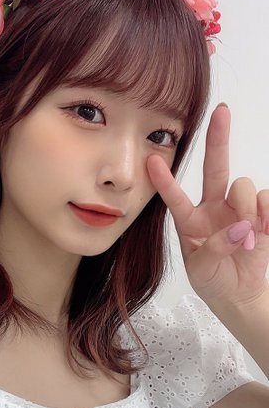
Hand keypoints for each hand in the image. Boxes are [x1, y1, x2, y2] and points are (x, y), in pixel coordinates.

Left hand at [146, 103, 268, 310]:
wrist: (236, 295)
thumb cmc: (211, 280)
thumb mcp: (201, 270)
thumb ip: (215, 249)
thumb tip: (240, 229)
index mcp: (190, 220)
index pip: (175, 197)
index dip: (164, 180)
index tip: (150, 160)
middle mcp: (213, 207)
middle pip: (215, 167)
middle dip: (218, 139)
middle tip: (222, 112)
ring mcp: (238, 209)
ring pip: (243, 185)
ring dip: (246, 208)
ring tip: (245, 238)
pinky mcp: (262, 215)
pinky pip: (268, 199)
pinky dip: (267, 213)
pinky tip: (263, 231)